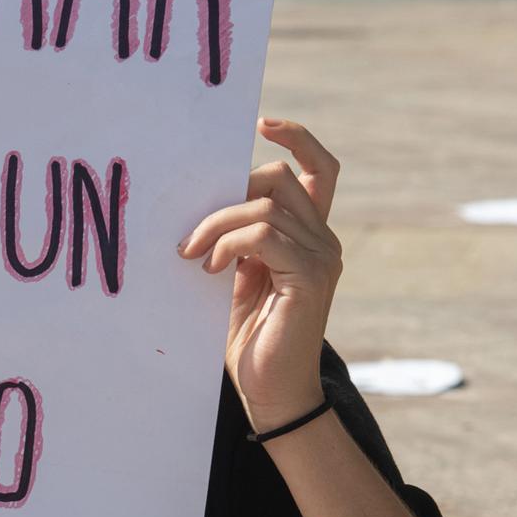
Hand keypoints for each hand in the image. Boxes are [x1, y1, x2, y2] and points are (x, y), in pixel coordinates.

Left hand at [180, 118, 342, 432]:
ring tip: (193, 256)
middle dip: (228, 195)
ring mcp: (323, 257)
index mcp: (310, 237)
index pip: (321, 170)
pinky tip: (212, 269)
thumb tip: (204, 202)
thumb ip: (237, 241)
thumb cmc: (250, 341)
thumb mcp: (239, 280)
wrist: (271, 393)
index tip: (262, 123)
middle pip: (280, 180)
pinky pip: (263, 235)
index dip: (298, 139)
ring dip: (216, 225)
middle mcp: (325, 241)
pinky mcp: (311, 277)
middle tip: (191, 236)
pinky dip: (228, 244)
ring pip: (264, 206)